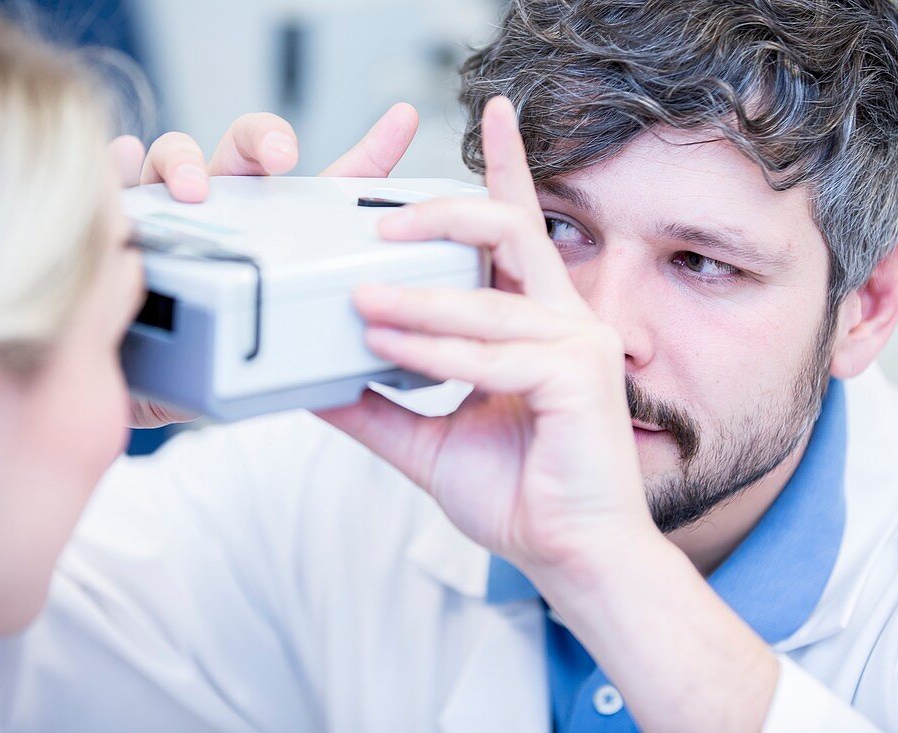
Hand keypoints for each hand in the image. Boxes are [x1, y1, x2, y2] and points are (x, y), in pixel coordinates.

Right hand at [110, 104, 420, 427]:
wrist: (153, 386)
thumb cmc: (220, 350)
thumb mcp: (277, 351)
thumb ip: (318, 353)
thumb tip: (370, 380)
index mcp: (281, 226)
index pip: (332, 183)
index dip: (372, 150)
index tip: (404, 120)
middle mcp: (228, 205)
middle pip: (249, 148)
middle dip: (266, 139)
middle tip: (281, 159)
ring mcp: (173, 208)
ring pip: (178, 156)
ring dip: (187, 162)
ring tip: (195, 189)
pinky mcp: (122, 220)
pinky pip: (114, 183)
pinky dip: (118, 165)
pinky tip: (123, 159)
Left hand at [321, 97, 656, 577]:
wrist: (568, 556)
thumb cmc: (520, 494)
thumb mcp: (430, 442)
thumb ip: (380, 407)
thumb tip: (318, 384)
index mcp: (536, 322)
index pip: (521, 230)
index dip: (509, 166)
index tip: (493, 110)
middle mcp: (564, 319)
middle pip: (510, 230)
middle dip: (446, 213)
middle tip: (381, 223)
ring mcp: (578, 344)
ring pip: (486, 297)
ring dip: (415, 301)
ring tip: (356, 305)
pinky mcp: (579, 377)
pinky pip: (492, 351)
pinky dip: (434, 350)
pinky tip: (388, 349)